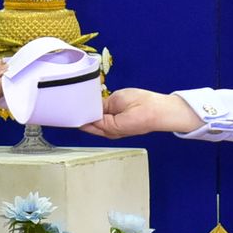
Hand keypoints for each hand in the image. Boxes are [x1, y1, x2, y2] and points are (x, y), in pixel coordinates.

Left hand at [83, 88, 201, 139]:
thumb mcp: (118, 99)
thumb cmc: (146, 106)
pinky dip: (97, 116)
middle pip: (89, 125)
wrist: (162, 112)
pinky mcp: (119, 128)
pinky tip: (96, 107)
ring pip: (95, 125)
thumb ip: (103, 103)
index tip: (70, 105)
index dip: (78, 112)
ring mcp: (114, 132)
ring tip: (83, 104)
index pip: (86, 121)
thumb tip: (91, 104)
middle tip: (73, 103)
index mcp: (108, 127)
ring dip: (90, 115)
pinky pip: (103, 123)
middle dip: (81, 115)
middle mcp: (110, 133)